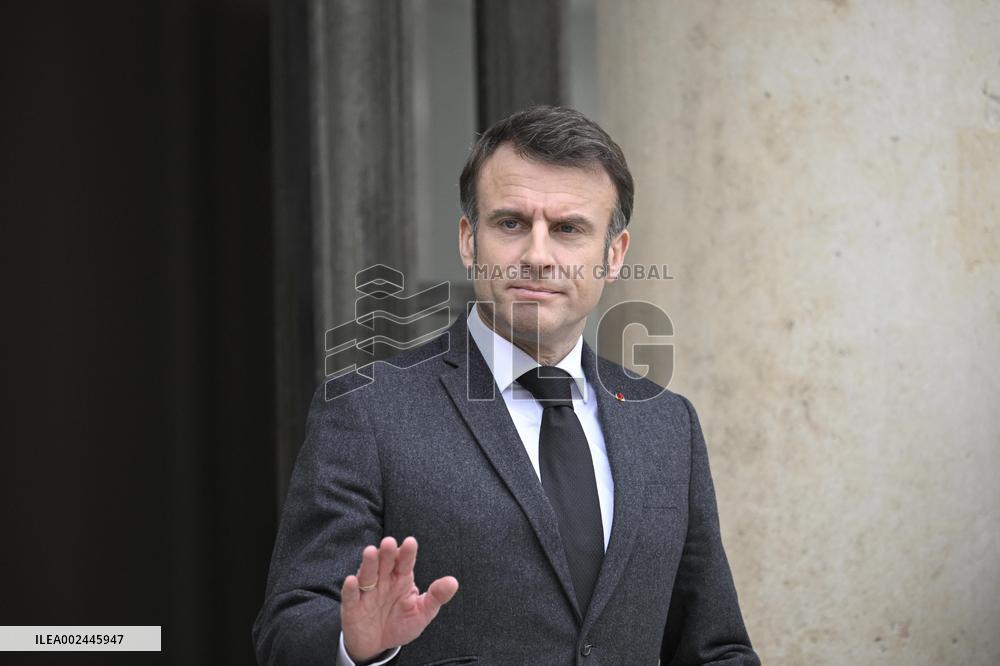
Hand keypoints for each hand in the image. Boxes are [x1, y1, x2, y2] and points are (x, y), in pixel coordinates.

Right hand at [341, 536, 458, 663]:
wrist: (378, 645)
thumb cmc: (401, 624)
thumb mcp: (422, 612)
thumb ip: (436, 597)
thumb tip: (453, 582)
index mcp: (402, 578)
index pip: (405, 562)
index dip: (407, 553)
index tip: (411, 542)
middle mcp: (383, 581)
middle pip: (385, 563)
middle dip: (387, 553)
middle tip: (389, 542)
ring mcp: (367, 592)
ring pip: (367, 574)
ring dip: (368, 563)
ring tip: (370, 551)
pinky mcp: (352, 607)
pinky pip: (350, 596)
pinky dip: (349, 588)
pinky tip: (352, 580)